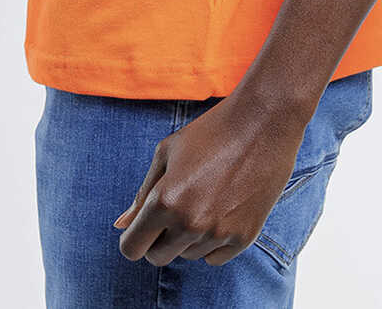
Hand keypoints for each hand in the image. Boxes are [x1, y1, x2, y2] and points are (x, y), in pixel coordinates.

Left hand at [112, 92, 304, 266]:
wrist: (262, 123)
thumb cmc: (210, 132)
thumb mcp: (167, 153)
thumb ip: (142, 193)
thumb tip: (119, 224)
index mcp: (165, 201)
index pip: (132, 248)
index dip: (133, 238)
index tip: (143, 227)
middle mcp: (189, 223)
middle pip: (158, 257)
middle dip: (159, 239)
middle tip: (174, 209)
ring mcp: (218, 233)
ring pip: (188, 256)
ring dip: (188, 237)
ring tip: (204, 199)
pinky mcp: (244, 238)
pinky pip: (215, 257)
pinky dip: (213, 241)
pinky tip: (222, 208)